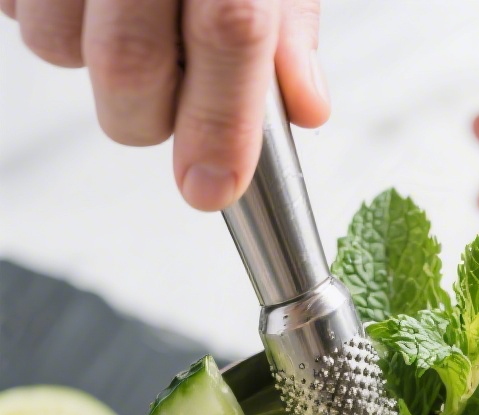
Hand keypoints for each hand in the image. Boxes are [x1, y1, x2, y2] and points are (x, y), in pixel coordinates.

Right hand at [1, 0, 329, 210]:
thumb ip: (285, 19)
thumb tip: (303, 106)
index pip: (230, 29)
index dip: (222, 124)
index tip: (212, 185)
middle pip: (125, 67)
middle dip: (148, 118)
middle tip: (169, 97)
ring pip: (53, 46)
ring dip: (88, 58)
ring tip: (119, 5)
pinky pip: (12, 10)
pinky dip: (46, 11)